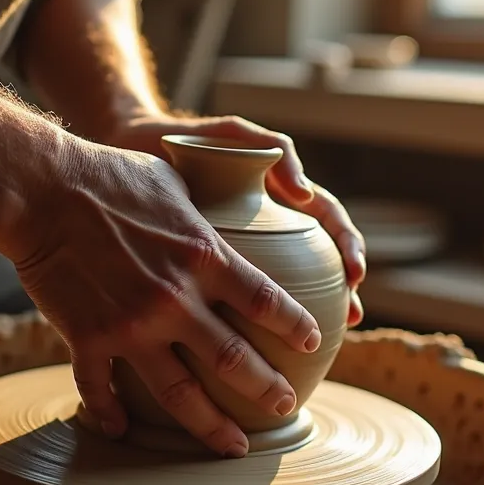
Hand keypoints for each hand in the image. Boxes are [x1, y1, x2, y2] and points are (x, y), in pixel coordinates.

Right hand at [5, 136, 321, 456]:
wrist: (42, 190)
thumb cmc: (110, 174)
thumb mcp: (176, 181)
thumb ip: (206, 209)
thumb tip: (231, 201)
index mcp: (204, 257)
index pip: (267, 301)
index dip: (295, 326)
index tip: (313, 343)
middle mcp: (176, 299)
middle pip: (235, 360)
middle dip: (268, 388)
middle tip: (286, 405)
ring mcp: (132, 325)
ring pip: (180, 393)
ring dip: (212, 425)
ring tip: (235, 445)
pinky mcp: (88, 338)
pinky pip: (103, 390)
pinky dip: (112, 414)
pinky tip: (122, 431)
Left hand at [106, 113, 366, 325]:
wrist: (129, 150)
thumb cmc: (186, 139)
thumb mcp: (232, 136)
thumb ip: (273, 149)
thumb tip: (304, 193)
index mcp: (277, 197)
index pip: (327, 220)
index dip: (347, 246)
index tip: (354, 273)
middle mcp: (265, 225)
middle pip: (317, 258)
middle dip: (341, 288)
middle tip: (351, 316)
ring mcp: (238, 247)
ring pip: (278, 285)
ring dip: (301, 312)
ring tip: (313, 342)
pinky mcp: (206, 265)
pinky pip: (231, 298)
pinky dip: (249, 323)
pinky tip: (245, 348)